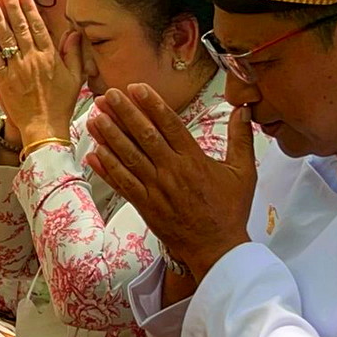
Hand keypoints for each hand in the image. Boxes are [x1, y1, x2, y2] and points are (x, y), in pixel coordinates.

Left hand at [0, 0, 83, 144]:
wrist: (45, 127)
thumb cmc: (61, 104)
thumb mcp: (75, 78)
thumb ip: (73, 53)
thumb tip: (74, 32)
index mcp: (50, 57)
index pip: (38, 27)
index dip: (29, 8)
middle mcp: (32, 59)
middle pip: (19, 27)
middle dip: (10, 6)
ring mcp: (16, 69)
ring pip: (5, 38)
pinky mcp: (3, 80)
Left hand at [85, 87, 256, 278]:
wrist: (216, 249)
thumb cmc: (229, 211)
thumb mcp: (243, 172)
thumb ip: (241, 138)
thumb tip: (243, 109)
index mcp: (193, 160)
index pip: (169, 125)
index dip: (151, 104)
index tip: (136, 88)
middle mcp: (171, 172)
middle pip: (143, 136)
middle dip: (123, 113)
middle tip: (107, 95)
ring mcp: (155, 190)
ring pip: (128, 158)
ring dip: (109, 136)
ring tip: (95, 117)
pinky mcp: (145, 206)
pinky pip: (122, 184)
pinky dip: (106, 169)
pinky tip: (94, 153)